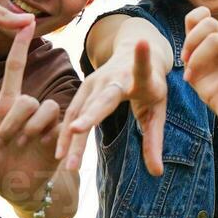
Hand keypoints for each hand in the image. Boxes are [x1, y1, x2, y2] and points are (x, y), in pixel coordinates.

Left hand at [0, 22, 56, 204]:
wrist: (14, 190)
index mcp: (7, 106)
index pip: (16, 69)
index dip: (20, 47)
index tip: (27, 23)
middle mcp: (28, 110)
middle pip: (25, 97)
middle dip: (11, 123)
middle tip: (0, 144)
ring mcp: (45, 122)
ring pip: (42, 107)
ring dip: (27, 130)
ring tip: (19, 147)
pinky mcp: (59, 135)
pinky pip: (56, 123)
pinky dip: (44, 135)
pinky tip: (39, 149)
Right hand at [56, 37, 168, 175]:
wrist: (132, 52)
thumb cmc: (150, 86)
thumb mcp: (158, 111)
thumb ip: (154, 141)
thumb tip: (157, 174)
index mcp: (138, 77)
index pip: (141, 69)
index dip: (142, 58)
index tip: (143, 43)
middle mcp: (113, 78)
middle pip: (101, 100)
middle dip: (89, 116)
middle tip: (78, 132)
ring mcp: (95, 81)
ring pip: (81, 110)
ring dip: (73, 136)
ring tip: (67, 163)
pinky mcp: (84, 88)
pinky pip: (72, 111)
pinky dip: (66, 132)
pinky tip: (60, 152)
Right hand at [181, 2, 217, 142]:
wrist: (211, 80)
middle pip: (216, 38)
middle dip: (201, 54)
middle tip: (191, 72)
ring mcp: (214, 35)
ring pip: (207, 24)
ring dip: (193, 42)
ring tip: (187, 60)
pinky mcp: (198, 29)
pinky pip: (196, 15)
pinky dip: (194, 19)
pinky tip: (188, 35)